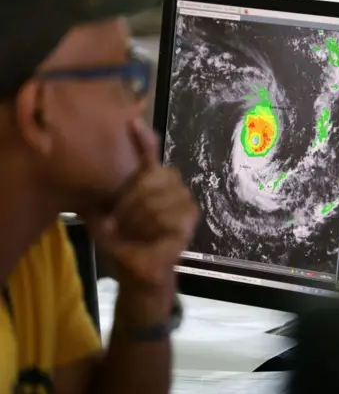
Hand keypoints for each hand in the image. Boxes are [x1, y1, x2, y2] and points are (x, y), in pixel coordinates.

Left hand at [86, 119, 198, 310]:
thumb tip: (93, 174)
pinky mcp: (190, 217)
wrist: (135, 271)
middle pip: (154, 175)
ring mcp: (183, 200)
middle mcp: (169, 186)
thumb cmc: (122, 242)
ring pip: (159, 197)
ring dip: (139, 219)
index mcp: (148, 182)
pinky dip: (154, 228)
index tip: (132, 123)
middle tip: (119, 222)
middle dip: (131, 200)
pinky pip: (170, 214)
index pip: (149, 154)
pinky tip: (151, 237)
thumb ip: (106, 191)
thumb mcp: (104, 215)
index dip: (143, 139)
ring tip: (133, 233)